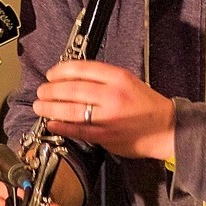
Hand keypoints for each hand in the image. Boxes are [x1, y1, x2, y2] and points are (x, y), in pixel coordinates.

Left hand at [33, 60, 173, 160]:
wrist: (165, 129)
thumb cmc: (145, 104)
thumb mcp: (128, 81)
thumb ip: (102, 79)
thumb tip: (70, 79)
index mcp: (118, 77)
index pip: (83, 69)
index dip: (61, 71)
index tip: (51, 74)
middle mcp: (112, 95)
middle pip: (73, 89)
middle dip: (51, 90)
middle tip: (41, 91)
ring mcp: (108, 117)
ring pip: (72, 110)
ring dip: (51, 107)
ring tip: (40, 106)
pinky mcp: (106, 136)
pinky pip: (78, 130)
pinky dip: (62, 126)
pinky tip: (51, 123)